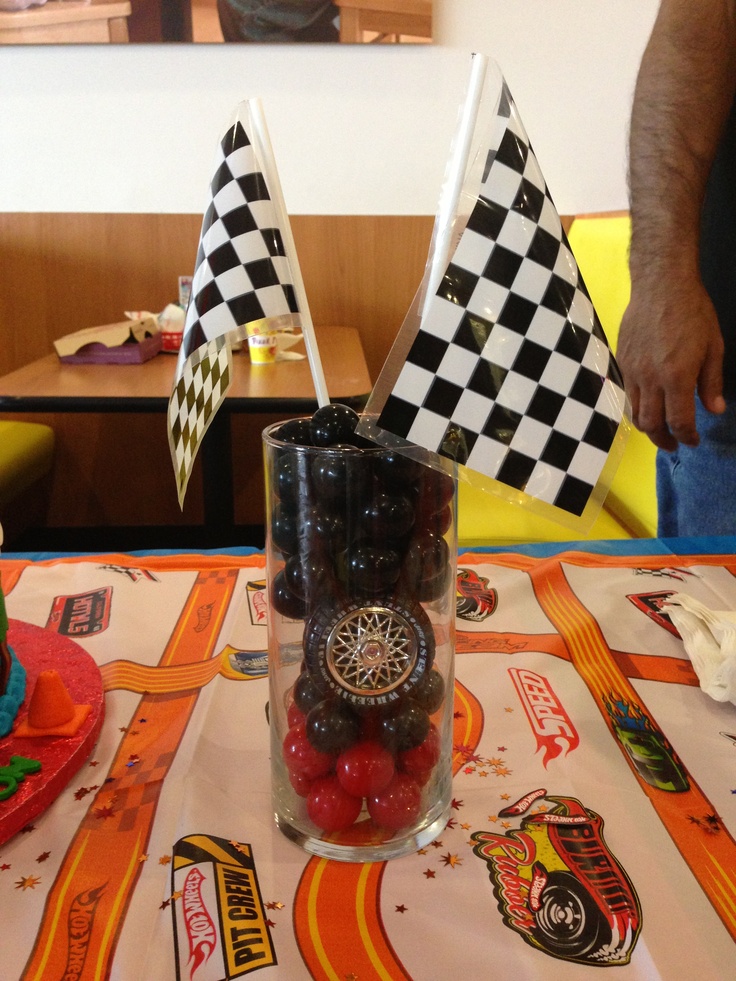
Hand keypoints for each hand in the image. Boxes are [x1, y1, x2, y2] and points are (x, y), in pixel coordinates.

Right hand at [616, 279, 724, 450]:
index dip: (687, 436)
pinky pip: (627, 394)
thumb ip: (712, 382)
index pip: (679, 421)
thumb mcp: (714, 347)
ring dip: (648, 426)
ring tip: (659, 429)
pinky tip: (649, 403)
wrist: (661, 286)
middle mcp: (650, 380)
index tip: (693, 441)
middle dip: (664, 440)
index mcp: (677, 377)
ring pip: (634, 413)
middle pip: (652, 424)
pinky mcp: (622, 363)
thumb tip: (715, 410)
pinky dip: (637, 406)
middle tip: (674, 444)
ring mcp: (632, 372)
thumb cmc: (693, 312)